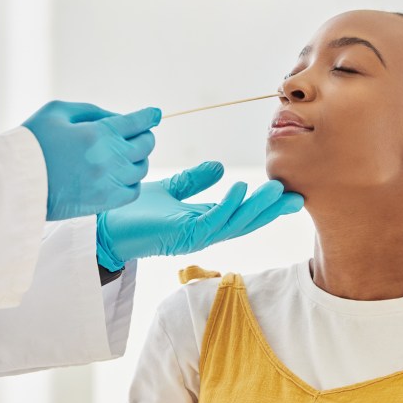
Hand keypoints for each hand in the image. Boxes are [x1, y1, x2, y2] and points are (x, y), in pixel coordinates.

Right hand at [23, 101, 159, 220]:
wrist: (16, 182)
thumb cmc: (33, 142)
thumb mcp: (57, 111)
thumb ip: (91, 111)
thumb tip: (117, 118)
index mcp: (99, 133)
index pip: (138, 122)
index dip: (149, 115)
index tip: (154, 113)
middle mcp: (109, 158)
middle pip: (145, 144)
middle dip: (144, 135)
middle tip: (137, 133)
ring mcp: (109, 182)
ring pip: (141, 168)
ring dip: (137, 158)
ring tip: (125, 154)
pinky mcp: (104, 202)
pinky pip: (133, 191)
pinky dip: (133, 181)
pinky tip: (121, 174)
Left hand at [95, 162, 303, 269]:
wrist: (106, 225)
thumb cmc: (133, 212)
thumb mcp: (169, 190)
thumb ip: (193, 181)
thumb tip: (219, 166)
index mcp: (203, 221)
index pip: (240, 213)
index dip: (264, 205)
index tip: (289, 194)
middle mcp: (203, 232)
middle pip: (245, 222)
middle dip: (270, 210)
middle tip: (297, 197)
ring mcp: (194, 236)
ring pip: (234, 223)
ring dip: (256, 207)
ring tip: (276, 190)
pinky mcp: (182, 236)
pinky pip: (211, 221)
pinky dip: (226, 206)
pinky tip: (238, 189)